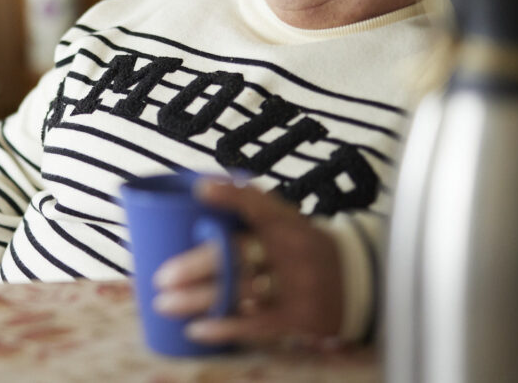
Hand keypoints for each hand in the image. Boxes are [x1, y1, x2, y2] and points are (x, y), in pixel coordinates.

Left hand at [151, 179, 343, 345]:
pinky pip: (257, 323)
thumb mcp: (284, 221)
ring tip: (164, 303)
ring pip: (242, 291)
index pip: (259, 203)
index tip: (199, 189)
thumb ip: (248, 211)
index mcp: (287, 221)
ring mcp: (298, 285)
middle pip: (240, 254)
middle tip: (161, 276)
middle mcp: (293, 250)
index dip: (231, 195)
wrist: (356, 280)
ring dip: (198, 299)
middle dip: (196, 265)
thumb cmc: (300, 245)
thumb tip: (191, 195)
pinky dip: (224, 327)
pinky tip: (195, 329)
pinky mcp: (300, 317)